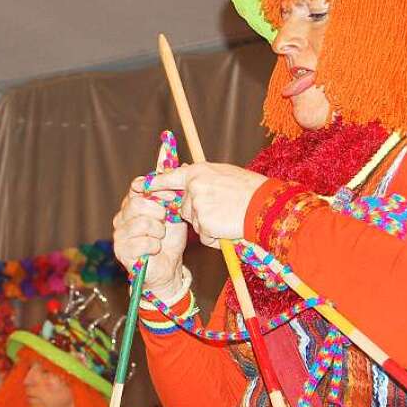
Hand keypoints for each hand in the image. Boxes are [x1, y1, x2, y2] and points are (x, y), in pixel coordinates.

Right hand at [113, 179, 188, 298]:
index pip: (137, 186)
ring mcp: (119, 233)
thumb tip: (180, 163)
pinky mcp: (121, 250)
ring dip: (158, 230)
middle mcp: (122, 216)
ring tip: (161, 237)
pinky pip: (141, 242)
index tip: (170, 196)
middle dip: (158, 211)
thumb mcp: (176, 212)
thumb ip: (174, 190)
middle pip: (136, 203)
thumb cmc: (169, 240)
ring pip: (140, 222)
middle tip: (166, 220)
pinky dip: (154, 245)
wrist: (168, 268)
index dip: (155, 189)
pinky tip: (155, 249)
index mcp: (133, 204)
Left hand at [147, 164, 265, 246]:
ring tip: (228, 215)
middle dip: (197, 211)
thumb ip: (203, 176)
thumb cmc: (250, 190)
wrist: (265, 206)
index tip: (140, 186)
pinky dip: (214, 234)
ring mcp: (197, 205)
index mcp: (198, 172)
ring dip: (208, 223)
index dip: (155, 183)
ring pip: (194, 221)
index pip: (169, 178)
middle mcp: (193, 187)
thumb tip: (186, 172)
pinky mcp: (203, 223)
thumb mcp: (224, 174)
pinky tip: (228, 225)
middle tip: (222, 207)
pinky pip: (204, 234)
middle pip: (184, 206)